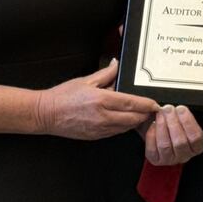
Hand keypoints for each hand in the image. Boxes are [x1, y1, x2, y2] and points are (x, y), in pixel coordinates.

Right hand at [35, 59, 158, 140]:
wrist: (47, 115)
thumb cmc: (63, 96)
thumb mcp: (85, 80)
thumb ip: (105, 74)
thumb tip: (116, 64)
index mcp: (102, 100)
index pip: (131, 103)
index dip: (146, 104)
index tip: (155, 103)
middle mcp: (103, 117)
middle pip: (133, 118)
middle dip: (145, 115)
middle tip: (152, 109)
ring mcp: (100, 129)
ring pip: (127, 127)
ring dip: (136, 122)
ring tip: (142, 114)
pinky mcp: (97, 137)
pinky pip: (117, 132)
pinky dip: (125, 126)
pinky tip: (126, 120)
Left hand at [140, 104, 202, 165]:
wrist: (162, 131)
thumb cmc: (176, 125)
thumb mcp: (184, 120)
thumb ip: (184, 115)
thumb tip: (179, 109)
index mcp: (196, 146)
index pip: (196, 137)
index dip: (188, 122)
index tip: (181, 109)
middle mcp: (184, 155)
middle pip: (180, 142)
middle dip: (173, 123)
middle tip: (168, 109)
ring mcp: (170, 159)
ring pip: (165, 146)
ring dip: (162, 127)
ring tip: (160, 114)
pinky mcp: (156, 160)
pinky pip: (152, 150)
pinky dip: (151, 135)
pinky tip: (152, 124)